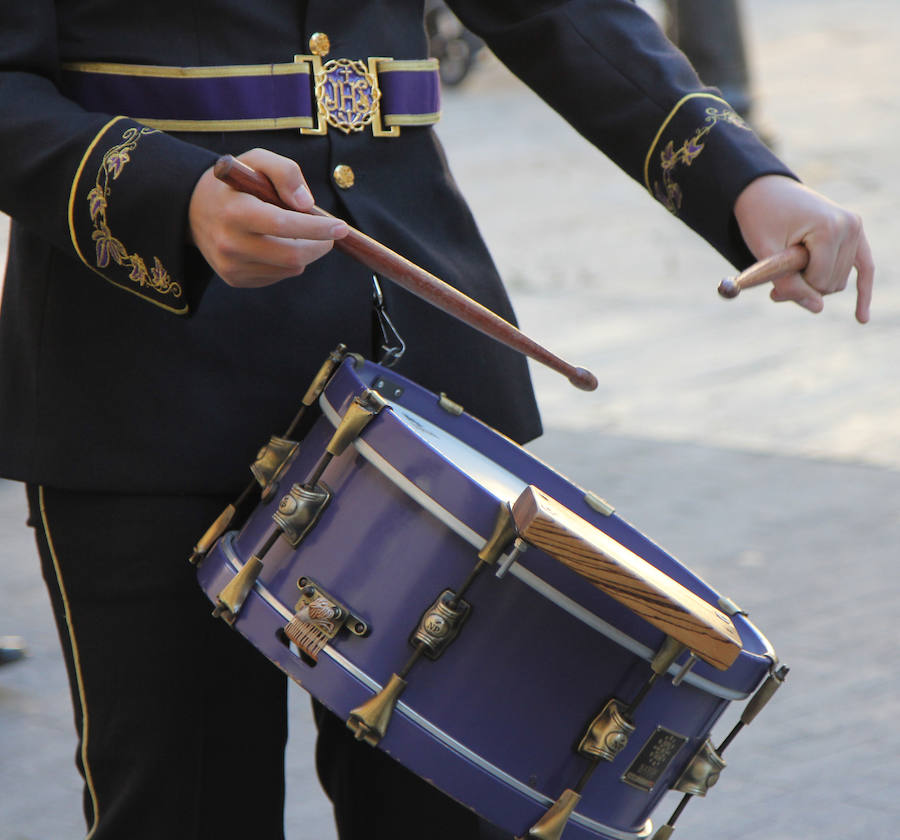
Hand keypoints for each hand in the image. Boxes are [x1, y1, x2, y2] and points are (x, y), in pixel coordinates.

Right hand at [187, 148, 347, 287]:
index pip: (282, 225)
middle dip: (319, 246)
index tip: (340, 227)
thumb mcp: (256, 161)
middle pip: (291, 256)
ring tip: (291, 232)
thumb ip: (284, 172)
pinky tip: (273, 244)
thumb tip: (307, 204)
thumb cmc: (235, 183)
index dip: (316, 228)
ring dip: (303, 252)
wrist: (193, 210)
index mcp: (235, 211)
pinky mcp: (235, 279)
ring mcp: (231, 266)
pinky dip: (287, 262)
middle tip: (329, 234)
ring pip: (289, 268)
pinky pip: (278, 275)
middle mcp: (230, 243)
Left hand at [734, 175, 873, 322]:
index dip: (793, 288)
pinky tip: (862, 318)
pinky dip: (862, 292)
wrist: (764, 192)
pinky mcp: (854, 231)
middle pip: (830, 283)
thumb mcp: (766, 255)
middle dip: (803, 288)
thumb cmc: (760, 220)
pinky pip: (864, 268)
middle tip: (776, 284)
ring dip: (814, 284)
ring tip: (789, 270)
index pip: (819, 280)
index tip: (772, 287)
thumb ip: (788, 283)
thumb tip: (818, 308)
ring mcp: (854, 227)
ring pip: (839, 282)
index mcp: (829, 228)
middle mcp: (849, 226)